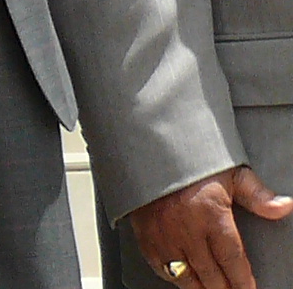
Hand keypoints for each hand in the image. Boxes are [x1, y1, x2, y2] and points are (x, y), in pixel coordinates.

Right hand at [130, 165, 292, 288]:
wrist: (148, 148)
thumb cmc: (190, 159)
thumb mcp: (230, 172)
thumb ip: (257, 194)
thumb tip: (283, 206)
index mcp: (209, 213)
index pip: (232, 259)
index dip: (242, 281)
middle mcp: (185, 229)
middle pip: (211, 274)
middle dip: (224, 288)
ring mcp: (162, 234)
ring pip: (185, 277)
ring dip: (201, 287)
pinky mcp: (144, 234)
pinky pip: (160, 267)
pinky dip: (173, 277)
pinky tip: (184, 278)